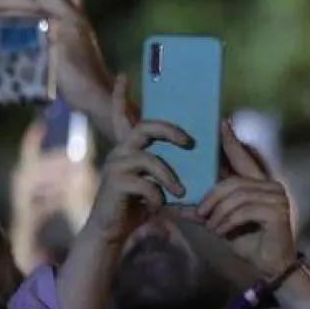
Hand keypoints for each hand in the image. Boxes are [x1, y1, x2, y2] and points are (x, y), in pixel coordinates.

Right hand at [83, 78, 188, 246]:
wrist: (112, 232)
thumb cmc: (137, 205)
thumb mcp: (157, 183)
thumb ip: (169, 167)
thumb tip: (197, 153)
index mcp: (130, 149)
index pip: (122, 117)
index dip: (120, 97)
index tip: (123, 76)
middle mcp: (120, 152)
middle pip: (145, 128)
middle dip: (169, 130)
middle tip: (189, 141)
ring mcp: (115, 167)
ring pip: (148, 159)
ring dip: (169, 175)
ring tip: (180, 191)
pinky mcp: (114, 185)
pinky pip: (144, 183)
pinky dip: (157, 195)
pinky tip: (159, 205)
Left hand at [196, 122, 294, 277]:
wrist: (271, 265)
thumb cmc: (249, 240)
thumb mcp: (222, 222)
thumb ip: (206, 210)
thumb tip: (177, 205)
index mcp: (259, 183)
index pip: (243, 158)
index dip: (231, 141)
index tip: (220, 123)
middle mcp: (272, 186)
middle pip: (232, 182)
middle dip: (211, 197)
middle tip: (199, 213)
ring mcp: (277, 198)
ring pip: (236, 196)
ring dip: (218, 213)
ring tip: (211, 226)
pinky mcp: (277, 212)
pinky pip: (244, 210)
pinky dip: (228, 221)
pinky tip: (222, 232)